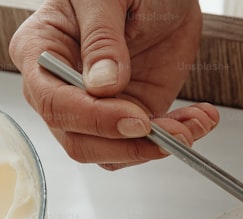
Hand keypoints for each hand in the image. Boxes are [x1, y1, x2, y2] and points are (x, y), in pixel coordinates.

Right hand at [9, 0, 218, 168]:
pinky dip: (179, 137)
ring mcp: (99, 105)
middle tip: (169, 132)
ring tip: (192, 124)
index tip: (135, 119)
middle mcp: (64, 86)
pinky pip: (147, 143)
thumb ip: (102, 40)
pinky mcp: (133, 111)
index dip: (93, 119)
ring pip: (115, 153)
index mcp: (41, 51)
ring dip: (158, 147)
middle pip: (80, 141)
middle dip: (128, 144)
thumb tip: (102, 85)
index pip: (53, 103)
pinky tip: (200, 118)